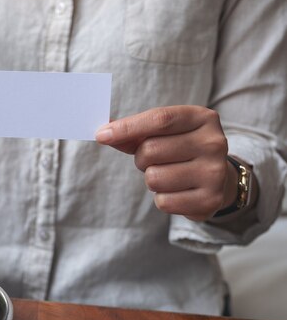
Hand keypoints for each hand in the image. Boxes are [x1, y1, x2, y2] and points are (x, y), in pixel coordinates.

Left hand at [95, 105, 237, 220]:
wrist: (219, 179)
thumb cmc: (180, 150)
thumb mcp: (163, 134)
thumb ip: (134, 133)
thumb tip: (104, 133)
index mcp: (202, 118)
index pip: (160, 119)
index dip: (127, 127)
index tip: (101, 135)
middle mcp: (214, 143)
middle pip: (150, 150)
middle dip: (141, 158)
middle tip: (155, 160)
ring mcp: (215, 172)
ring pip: (154, 178)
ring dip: (152, 180)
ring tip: (169, 175)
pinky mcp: (210, 199)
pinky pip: (164, 202)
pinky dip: (162, 199)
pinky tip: (178, 191)